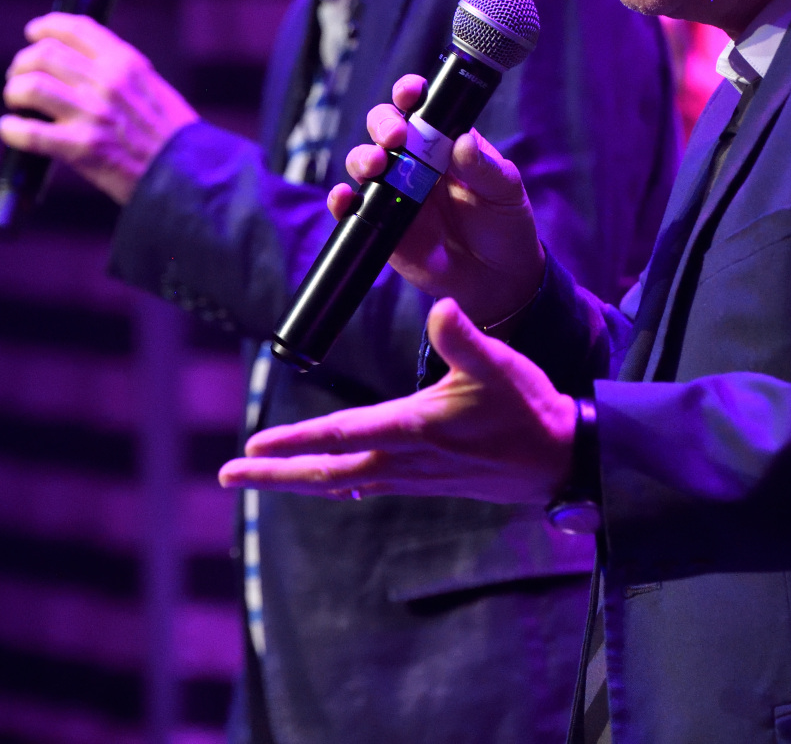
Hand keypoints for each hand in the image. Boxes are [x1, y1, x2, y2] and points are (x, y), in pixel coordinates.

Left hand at [0, 13, 198, 203]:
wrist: (188, 176)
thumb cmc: (172, 138)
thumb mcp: (153, 89)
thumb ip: (122, 75)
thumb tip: (83, 69)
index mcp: (127, 63)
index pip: (76, 29)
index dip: (47, 26)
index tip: (33, 33)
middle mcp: (107, 82)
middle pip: (44, 54)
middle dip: (22, 64)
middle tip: (19, 78)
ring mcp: (92, 114)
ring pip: (30, 86)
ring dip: (14, 92)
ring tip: (16, 103)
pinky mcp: (80, 148)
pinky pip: (28, 132)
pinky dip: (11, 130)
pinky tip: (12, 130)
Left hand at [218, 299, 574, 503]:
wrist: (563, 458)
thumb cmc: (529, 405)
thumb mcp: (499, 362)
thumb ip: (465, 336)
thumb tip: (441, 305)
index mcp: (414, 428)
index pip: (341, 435)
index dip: (294, 441)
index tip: (251, 447)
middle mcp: (405, 458)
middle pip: (326, 471)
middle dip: (275, 474)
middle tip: (227, 474)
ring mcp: (413, 475)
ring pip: (341, 482)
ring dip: (295, 480)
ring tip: (255, 478)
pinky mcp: (423, 480)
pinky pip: (365, 485)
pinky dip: (334, 483)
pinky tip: (323, 483)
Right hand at [328, 74, 545, 327]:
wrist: (497, 280)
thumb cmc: (504, 224)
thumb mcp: (505, 190)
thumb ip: (484, 166)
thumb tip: (462, 140)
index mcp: (444, 142)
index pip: (421, 107)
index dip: (410, 93)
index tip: (411, 93)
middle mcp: (414, 161)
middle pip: (384, 128)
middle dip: (383, 123)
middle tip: (396, 137)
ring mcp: (395, 192)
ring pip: (363, 162)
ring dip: (362, 157)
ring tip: (376, 165)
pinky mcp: (381, 225)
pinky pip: (352, 209)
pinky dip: (341, 201)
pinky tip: (345, 198)